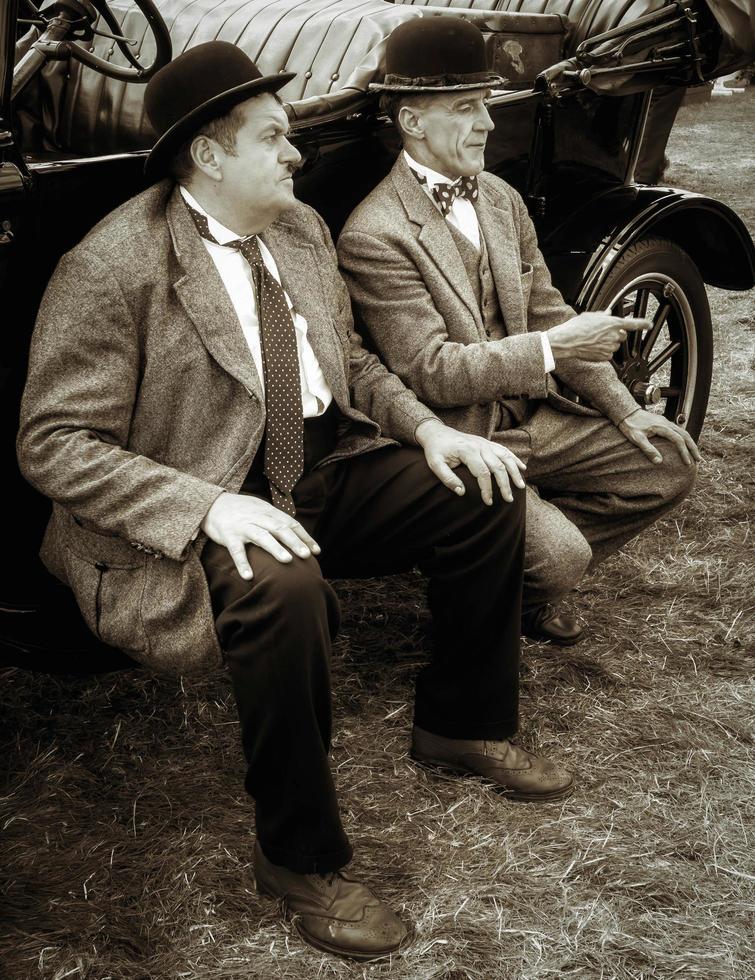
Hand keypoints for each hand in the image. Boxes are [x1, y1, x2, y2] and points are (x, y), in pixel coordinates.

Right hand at [201, 493, 320, 579]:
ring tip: (287, 560)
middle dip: (295, 542)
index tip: (316, 551)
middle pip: (280, 529)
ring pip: (262, 537)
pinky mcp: (229, 536)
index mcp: (269, 512)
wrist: (212, 504)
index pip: (291, 524)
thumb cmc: (242, 510)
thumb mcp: (262, 510)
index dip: (304, 537)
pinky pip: (236, 551)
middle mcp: (258, 518)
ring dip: (275, 549)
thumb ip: (277, 520)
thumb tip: (297, 533)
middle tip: (307, 556)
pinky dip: (242, 563)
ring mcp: (243, 527)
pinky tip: (249, 576)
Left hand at [416, 419, 525, 503]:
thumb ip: (447, 478)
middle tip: (509, 500)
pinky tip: (522, 468)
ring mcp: (485, 443)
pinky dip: (514, 459)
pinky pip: (504, 450)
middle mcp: (480, 445)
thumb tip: (462, 492)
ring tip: (521, 486)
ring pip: (505, 457)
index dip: (487, 488)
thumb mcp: (435, 465)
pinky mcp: (487, 443)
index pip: (482, 472)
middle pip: (498, 466)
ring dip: (514, 472)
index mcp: (467, 450)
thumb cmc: (435, 450)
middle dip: (504, 484)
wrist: (437, 433)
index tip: (488, 502)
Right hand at [547, 311, 649, 361]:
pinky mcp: (605, 356)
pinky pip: (608, 354)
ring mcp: (610, 347)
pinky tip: (593, 348)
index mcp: (612, 323)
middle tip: (603, 333)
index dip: (643, 324)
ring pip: (615, 345)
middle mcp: (614, 335)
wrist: (567, 341)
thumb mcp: (590, 316)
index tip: (649, 325)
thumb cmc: (576, 327)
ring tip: (594, 340)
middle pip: (622, 336)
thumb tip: (608, 314)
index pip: (633, 323)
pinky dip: (603, 351)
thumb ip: (602, 316)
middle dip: (616, 334)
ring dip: (608, 343)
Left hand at [618, 409, 700, 465]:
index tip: (687, 463)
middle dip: (693, 448)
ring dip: (690, 443)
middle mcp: (667, 423)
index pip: (678, 440)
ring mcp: (666, 422)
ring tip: (694, 454)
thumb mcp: (637, 439)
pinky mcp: (663, 423)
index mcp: (662, 427)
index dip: (684, 452)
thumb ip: (648, 450)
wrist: (626, 413)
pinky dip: (684, 439)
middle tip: (699, 459)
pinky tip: (684, 445)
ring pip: (683, 432)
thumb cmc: (630, 426)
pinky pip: (678, 431)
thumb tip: (659, 462)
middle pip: (685, 435)